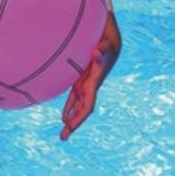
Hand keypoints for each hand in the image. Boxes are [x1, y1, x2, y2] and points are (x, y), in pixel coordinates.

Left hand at [61, 13, 120, 139]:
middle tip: (63, 138)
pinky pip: (75, 96)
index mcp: (93, 82)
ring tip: (64, 132)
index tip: (70, 127)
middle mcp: (90, 85)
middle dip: (73, 124)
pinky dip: (70, 106)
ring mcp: (85, 82)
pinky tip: (65, 115)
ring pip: (77, 105)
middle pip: (81, 110)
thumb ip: (101, 50)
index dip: (79, 117)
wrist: (112, 37)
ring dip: (71, 118)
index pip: (86, 105)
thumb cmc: (108, 40)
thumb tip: (96, 53)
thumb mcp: (105, 43)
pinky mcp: (81, 76)